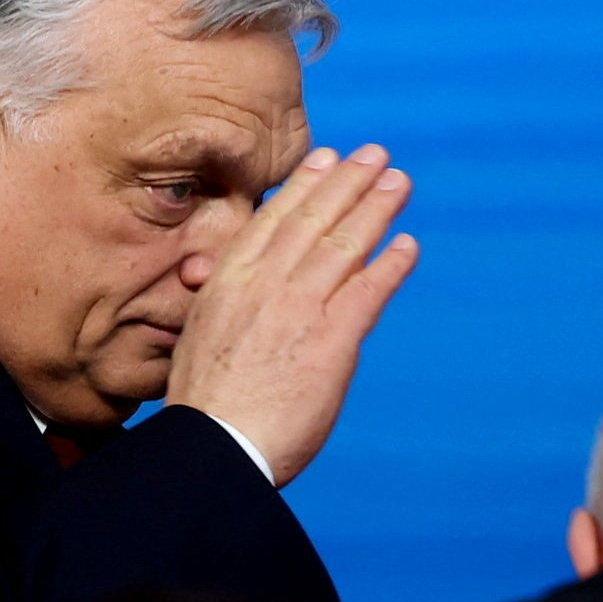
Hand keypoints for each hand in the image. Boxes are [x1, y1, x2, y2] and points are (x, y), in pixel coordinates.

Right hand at [165, 144, 417, 486]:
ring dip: (375, 209)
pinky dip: (390, 265)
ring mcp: (299, 309)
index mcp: (228, 281)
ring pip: (345, 245)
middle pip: (314, 221)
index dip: (305, 185)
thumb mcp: (194, 332)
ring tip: (399, 184)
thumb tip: (205, 272)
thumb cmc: (203, 401)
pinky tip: (408, 245)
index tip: (327, 157)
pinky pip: (368, 291)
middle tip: (376, 155)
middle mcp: (264, 284)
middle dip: (348, 182)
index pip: (274, 220)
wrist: (214, 446)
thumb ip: (213, 296)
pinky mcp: (331, 340)